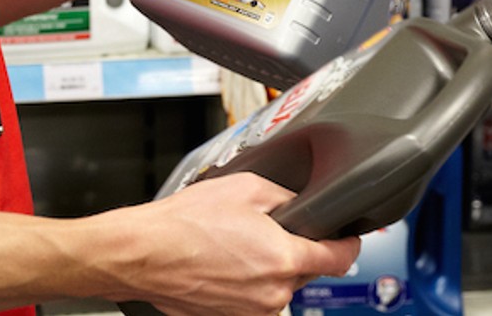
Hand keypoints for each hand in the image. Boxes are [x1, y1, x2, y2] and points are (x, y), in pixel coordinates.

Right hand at [99, 172, 358, 315]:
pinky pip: (253, 297)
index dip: (347, 241)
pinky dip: (245, 281)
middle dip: (295, 249)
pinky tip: (221, 261)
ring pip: (279, 285)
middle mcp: (274, 293)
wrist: (144, 253)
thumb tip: (299, 204)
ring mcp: (252, 310)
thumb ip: (285, 198)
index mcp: (285, 259)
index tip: (346, 235)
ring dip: (268, 266)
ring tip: (234, 244)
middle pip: (307, 270)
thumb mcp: (245, 188)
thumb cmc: (184, 223)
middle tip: (265, 228)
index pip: (341, 258)